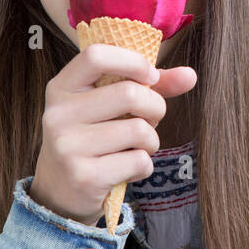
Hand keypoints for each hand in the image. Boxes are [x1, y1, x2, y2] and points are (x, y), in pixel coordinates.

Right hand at [29, 43, 197, 225]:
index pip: (96, 55)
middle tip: (150, 121)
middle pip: (129, 94)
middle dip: (155, 108)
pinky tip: (127, 170)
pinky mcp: (83, 176)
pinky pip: (138, 161)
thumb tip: (191, 75)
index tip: (150, 77)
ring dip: (151, 142)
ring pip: (139, 130)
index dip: (132, 62)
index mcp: (61, 88)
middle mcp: (58, 114)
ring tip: (137, 148)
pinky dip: (144, 166)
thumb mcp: (109, 107)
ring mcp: (67, 146)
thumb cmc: (95, 138)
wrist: (61, 192)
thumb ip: (149, 86)